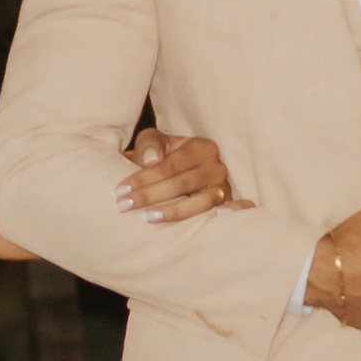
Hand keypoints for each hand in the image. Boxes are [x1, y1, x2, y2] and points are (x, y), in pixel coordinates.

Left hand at [117, 127, 234, 220]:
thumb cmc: (162, 155)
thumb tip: (152, 160)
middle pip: (183, 183)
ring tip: (149, 218)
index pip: (170, 165)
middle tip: (124, 205)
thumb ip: (149, 144)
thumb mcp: (153, 142)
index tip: (121, 190)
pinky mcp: (228, 205)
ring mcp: (224, 188)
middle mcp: (217, 167)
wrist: (175, 171)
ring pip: (202, 201)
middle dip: (150, 195)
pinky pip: (239, 209)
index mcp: (201, 147)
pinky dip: (235, 213)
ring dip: (175, 211)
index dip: (144, 178)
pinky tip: (219, 218)